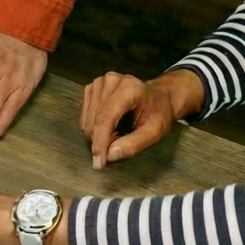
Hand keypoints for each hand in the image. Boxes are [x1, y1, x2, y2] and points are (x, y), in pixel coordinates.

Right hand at [80, 69, 204, 168]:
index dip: (100, 141)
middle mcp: (111, 81)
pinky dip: (94, 127)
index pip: (106, 117)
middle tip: (118, 146)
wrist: (159, 97)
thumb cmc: (159, 113)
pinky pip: (85, 116)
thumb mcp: (155, 132)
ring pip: (87, 120)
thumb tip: (110, 156)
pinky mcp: (92, 88)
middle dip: (102, 141)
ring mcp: (99, 83)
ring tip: (116, 135)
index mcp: (129, 88)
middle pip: (95, 121)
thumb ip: (134, 144)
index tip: (98, 162)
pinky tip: (109, 127)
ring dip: (98, 135)